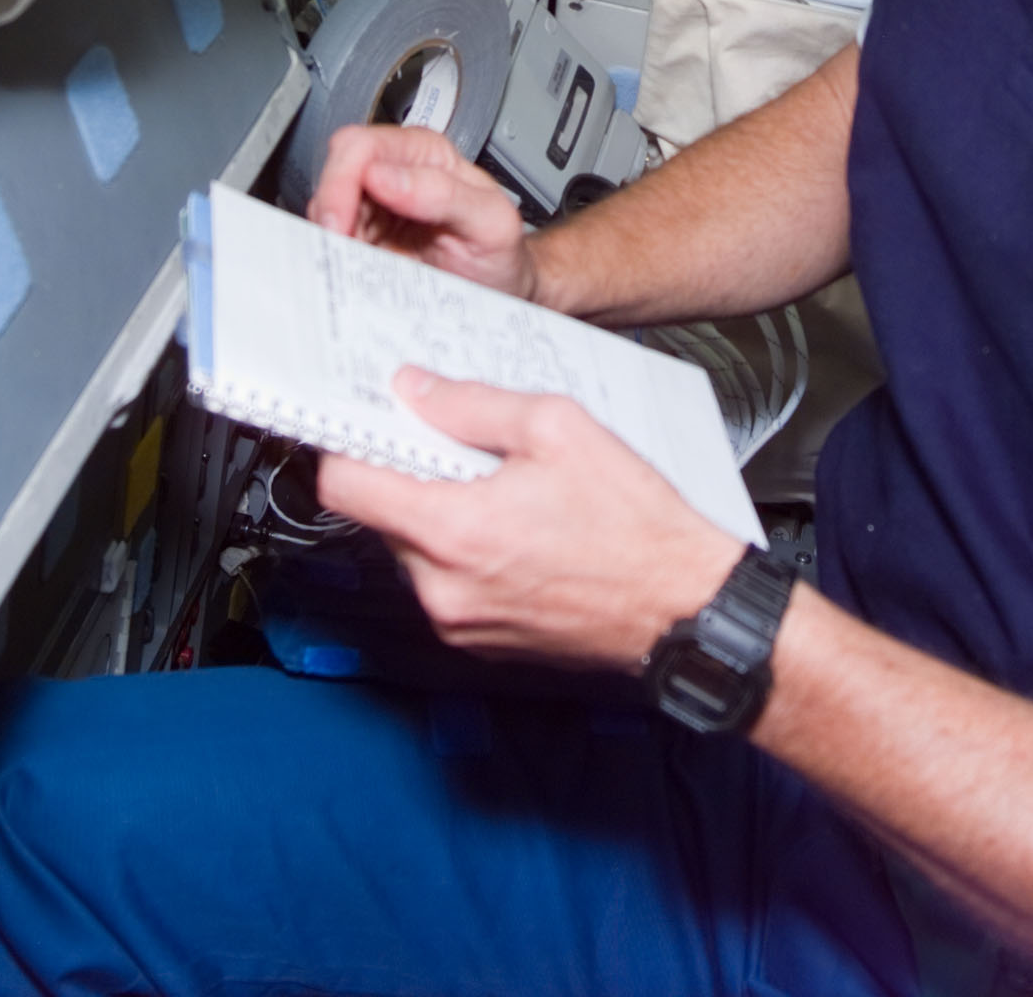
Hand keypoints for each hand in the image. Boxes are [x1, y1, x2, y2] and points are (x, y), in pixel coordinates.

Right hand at [305, 125, 538, 302]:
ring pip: (323, 213)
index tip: (341, 224)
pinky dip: (332, 261)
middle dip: (329, 215)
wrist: (503, 294)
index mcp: (423, 154)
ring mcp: (373, 210)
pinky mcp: (362, 244)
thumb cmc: (501, 254)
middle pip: (330, 176)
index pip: (360, 147)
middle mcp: (393, 174)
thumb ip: (443, 193)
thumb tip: (384, 175)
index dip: (340, 183)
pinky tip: (355, 274)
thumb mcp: (491, 224)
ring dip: (329, 242)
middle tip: (343, 252)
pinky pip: (329, 246)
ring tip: (360, 267)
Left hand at [318, 368, 745, 670]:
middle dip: (411, 476)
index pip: (346, 486)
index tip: (366, 424)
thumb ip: (473, 406)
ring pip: (415, 552)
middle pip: (381, 517)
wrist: (686, 608)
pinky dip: (468, 553)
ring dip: (442, 515)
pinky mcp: (483, 642)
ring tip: (506, 490)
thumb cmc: (637, 528)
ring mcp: (461, 623)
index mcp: (452, 532)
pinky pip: (448, 585)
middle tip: (461, 447)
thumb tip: (416, 391)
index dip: (348, 445)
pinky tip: (521, 529)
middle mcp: (442, 589)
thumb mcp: (559, 429)